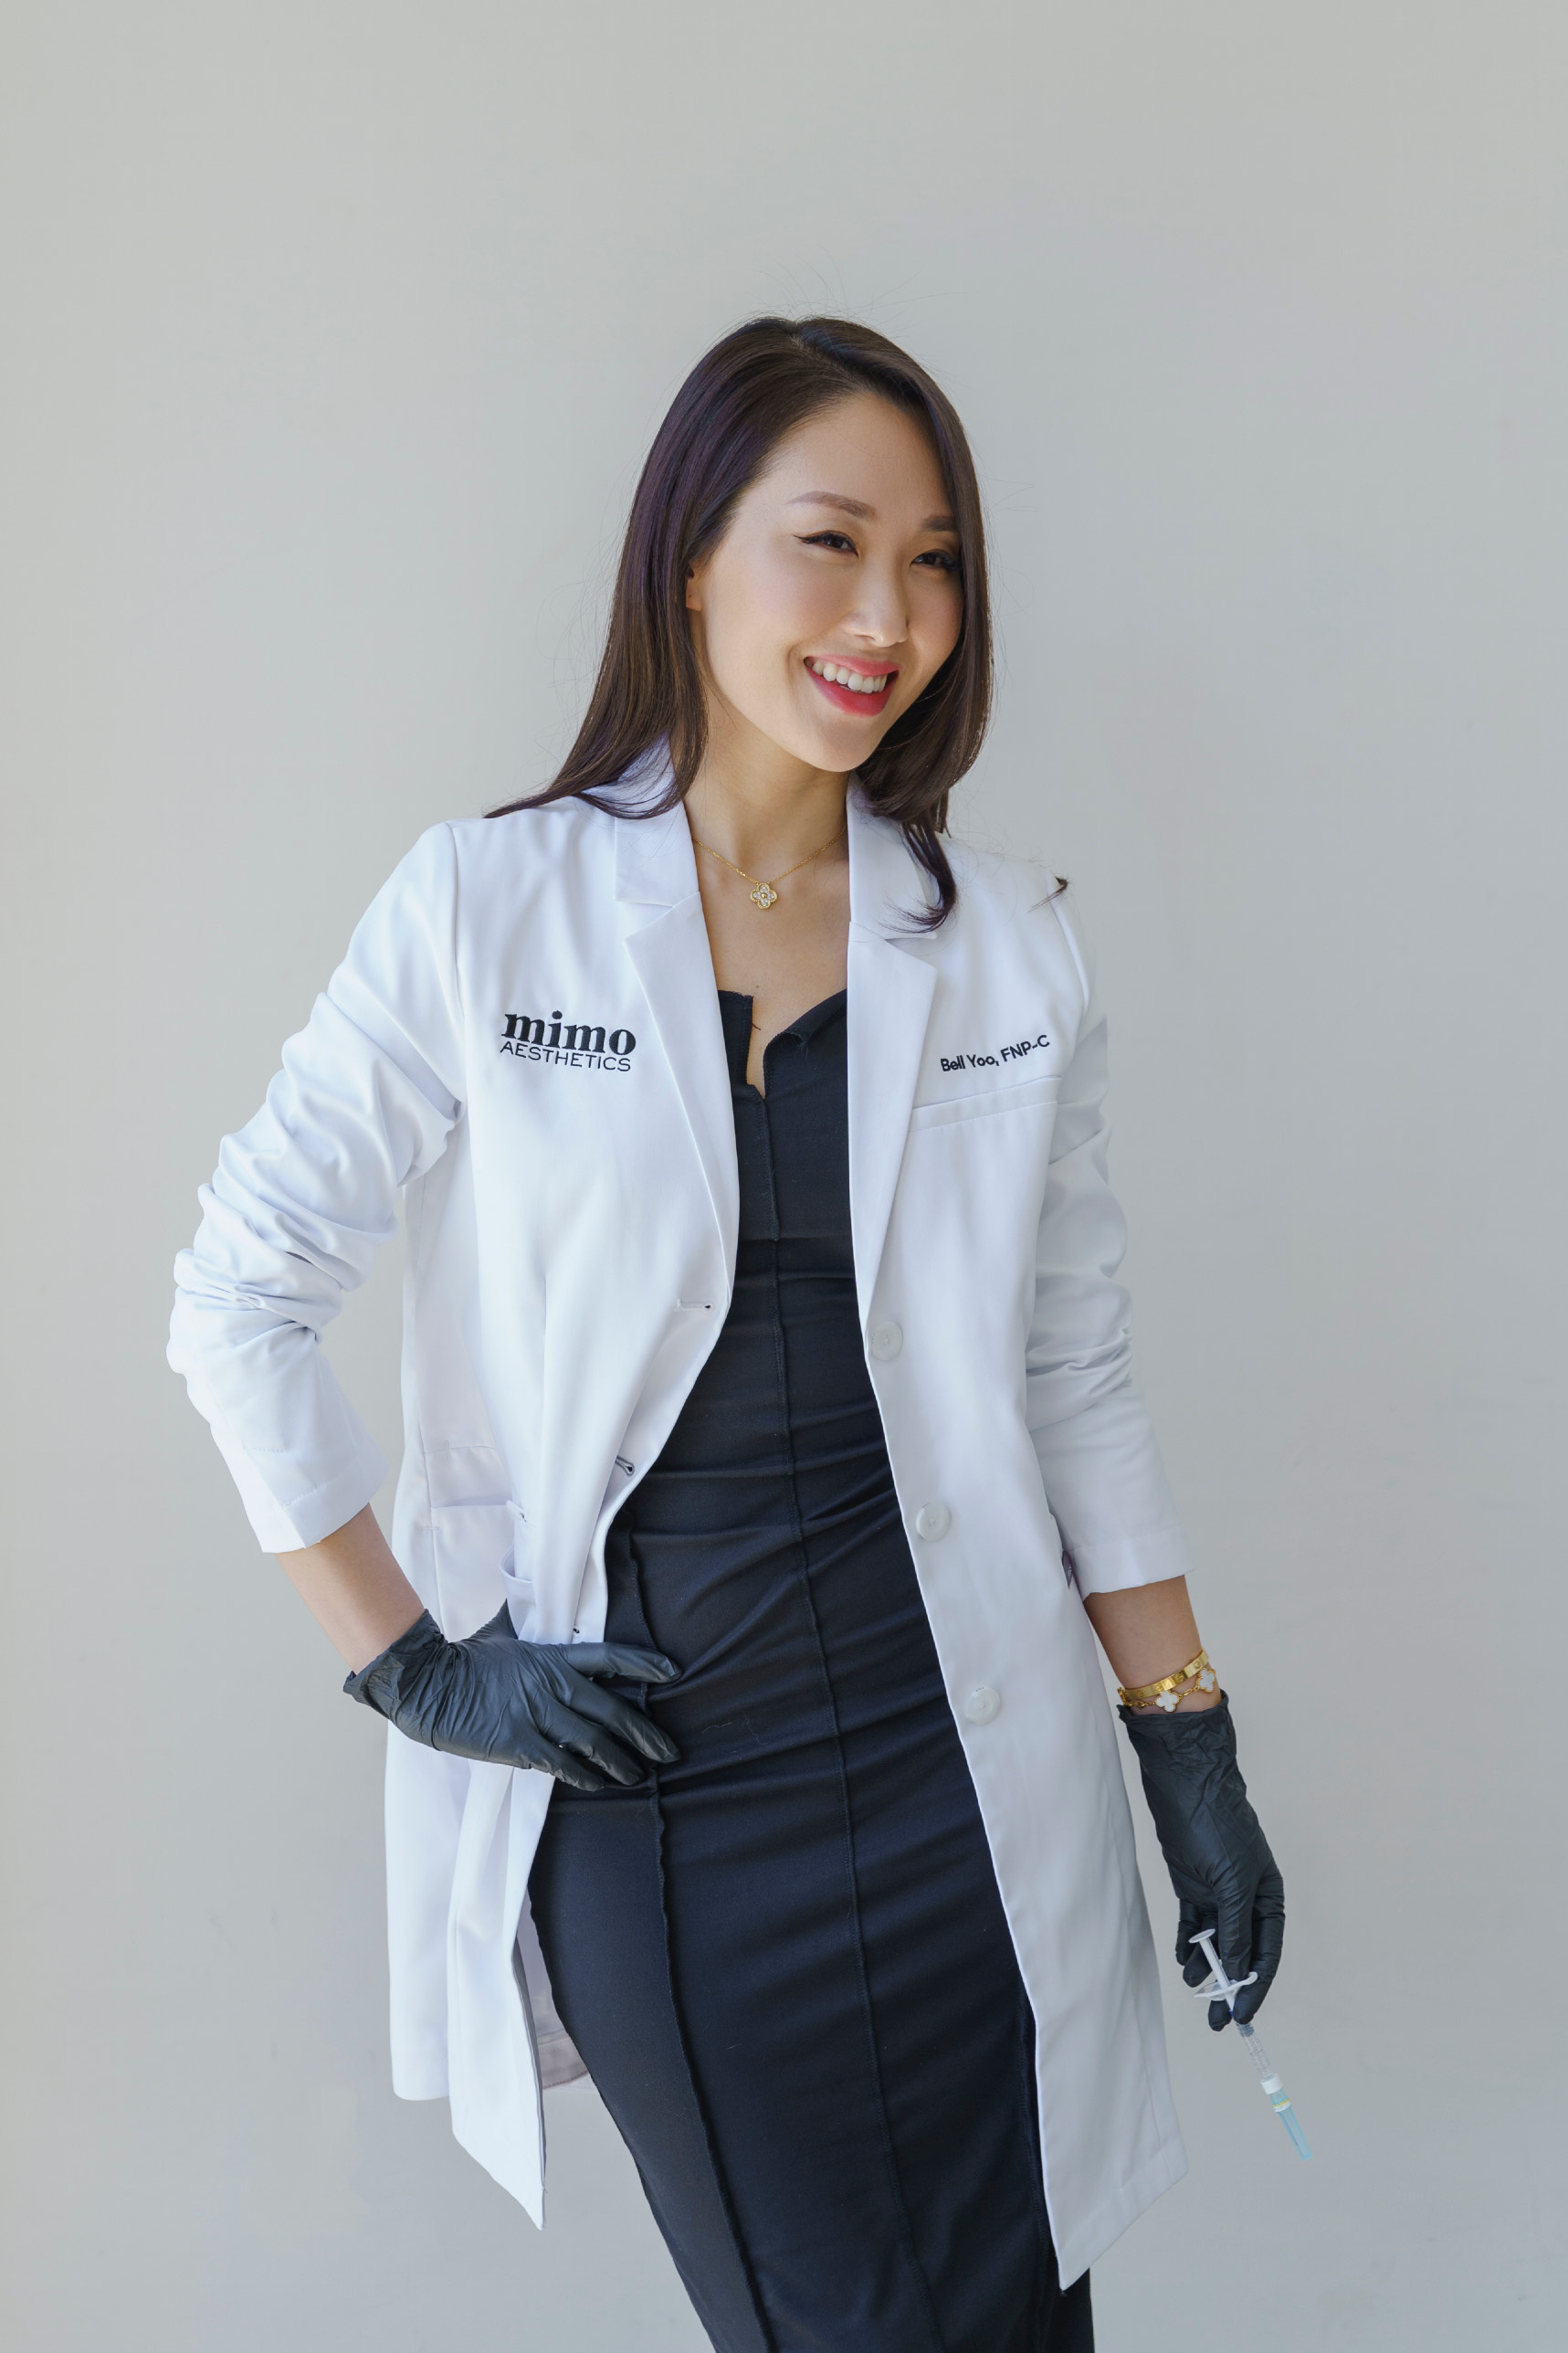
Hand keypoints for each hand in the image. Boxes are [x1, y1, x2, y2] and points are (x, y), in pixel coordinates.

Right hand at [344, 1604, 681, 1790]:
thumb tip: (539, 1597)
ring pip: (591, 1741)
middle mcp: (550, 1684)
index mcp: (551, 1656)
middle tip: (670, 1750)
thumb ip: (531, 1627)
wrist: (428, 1685)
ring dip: (620, 1761)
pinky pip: (561, 1764)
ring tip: (640, 1775)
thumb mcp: (505, 1634)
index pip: (609, 1657)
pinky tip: (600, 1784)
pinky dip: (583, 1776)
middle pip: (610, 1709)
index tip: (673, 1673)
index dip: (643, 1663)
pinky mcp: (517, 1743)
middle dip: (644, 1732)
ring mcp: (535, 1714)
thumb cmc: (467, 1658)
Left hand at [1119, 1695, 1283, 2027]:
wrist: (1186, 1784)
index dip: (1255, 1987)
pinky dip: (1189, 1943)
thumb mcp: (1233, 1883)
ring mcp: (1218, 1892)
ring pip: (1215, 1941)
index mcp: (1268, 1898)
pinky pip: (1193, 1923)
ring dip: (1206, 1965)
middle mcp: (1246, 1899)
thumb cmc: (1218, 1827)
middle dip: (1230, 1984)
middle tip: (1216, 2018)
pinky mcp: (1192, 1883)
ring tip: (1194, 1985)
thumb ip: (1237, 1929)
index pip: (1266, 1954)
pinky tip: (1185, 1960)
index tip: (1240, 2014)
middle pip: (1241, 1952)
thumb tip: (1239, 1972)